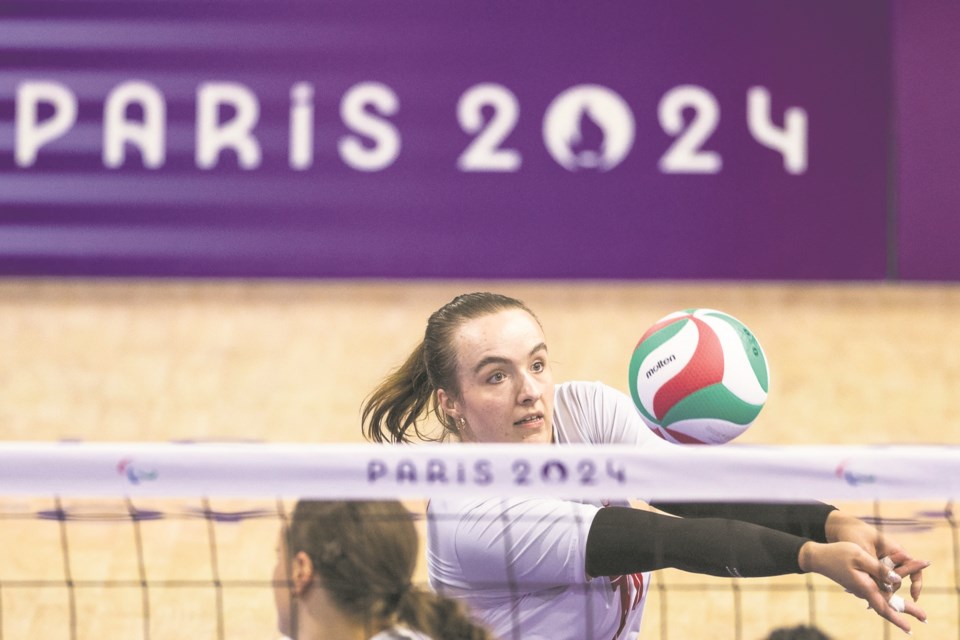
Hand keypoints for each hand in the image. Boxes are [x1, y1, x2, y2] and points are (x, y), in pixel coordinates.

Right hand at [798, 540, 926, 634]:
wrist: (818, 557)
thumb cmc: (838, 554)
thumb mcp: (860, 556)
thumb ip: (880, 568)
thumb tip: (897, 580)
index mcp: (866, 586)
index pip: (884, 607)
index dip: (898, 618)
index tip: (910, 629)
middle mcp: (864, 591)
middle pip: (888, 606)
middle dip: (906, 612)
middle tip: (924, 618)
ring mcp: (861, 588)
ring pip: (883, 600)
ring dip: (900, 605)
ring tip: (916, 610)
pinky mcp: (859, 584)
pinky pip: (877, 593)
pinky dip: (889, 597)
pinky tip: (893, 598)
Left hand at [824, 510, 928, 601]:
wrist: (839, 527)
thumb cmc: (854, 534)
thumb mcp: (864, 551)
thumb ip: (876, 568)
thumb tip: (886, 588)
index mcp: (895, 550)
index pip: (913, 568)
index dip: (916, 583)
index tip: (913, 596)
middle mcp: (891, 558)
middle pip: (897, 579)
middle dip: (889, 588)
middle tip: (877, 596)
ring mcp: (882, 563)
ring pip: (885, 581)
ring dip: (877, 587)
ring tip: (861, 591)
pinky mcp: (872, 567)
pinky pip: (875, 579)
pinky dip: (869, 583)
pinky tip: (857, 588)